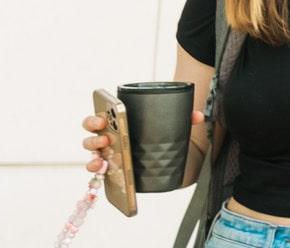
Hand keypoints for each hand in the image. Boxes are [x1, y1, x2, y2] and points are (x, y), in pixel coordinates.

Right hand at [82, 110, 203, 171]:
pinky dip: (98, 173)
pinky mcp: (114, 170)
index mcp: (117, 123)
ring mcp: (109, 155)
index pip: (98, 118)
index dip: (94, 119)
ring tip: (102, 160)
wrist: (166, 154)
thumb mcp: (171, 124)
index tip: (102, 120)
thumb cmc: (160, 133)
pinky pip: (100, 173)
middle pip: (91, 136)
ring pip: (93, 155)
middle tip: (104, 139)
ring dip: (94, 158)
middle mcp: (109, 138)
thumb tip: (198, 116)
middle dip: (93, 138)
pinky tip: (104, 173)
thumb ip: (185, 117)